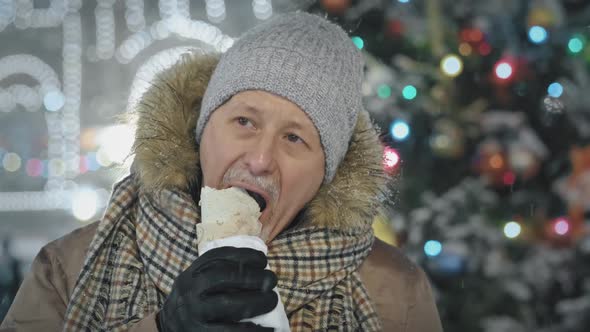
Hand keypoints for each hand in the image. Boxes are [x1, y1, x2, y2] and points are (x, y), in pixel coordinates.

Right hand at [157, 246, 278, 331]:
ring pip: (228, 304)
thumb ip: (218, 273)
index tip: (263, 259)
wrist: (167, 329)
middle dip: (251, 276)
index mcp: (191, 274)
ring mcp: (193, 314)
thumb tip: (258, 268)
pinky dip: (252, 329)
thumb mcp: (196, 283)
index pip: (217, 257)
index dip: (243, 255)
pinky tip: (267, 328)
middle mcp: (189, 291)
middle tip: (272, 279)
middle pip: (222, 277)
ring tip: (272, 300)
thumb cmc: (192, 303)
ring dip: (256, 301)